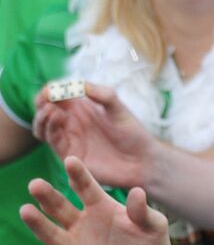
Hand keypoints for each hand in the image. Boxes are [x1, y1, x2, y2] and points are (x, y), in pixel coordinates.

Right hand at [18, 156, 171, 244]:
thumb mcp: (153, 226)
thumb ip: (142, 211)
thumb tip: (138, 191)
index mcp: (102, 208)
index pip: (87, 189)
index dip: (79, 175)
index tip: (70, 159)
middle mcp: (84, 225)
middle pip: (61, 208)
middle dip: (48, 197)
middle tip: (35, 184)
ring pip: (51, 234)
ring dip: (38, 223)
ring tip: (25, 210)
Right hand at [33, 82, 156, 189]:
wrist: (141, 161)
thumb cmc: (133, 133)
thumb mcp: (119, 109)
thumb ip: (103, 95)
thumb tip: (80, 84)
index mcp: (82, 107)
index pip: (58, 95)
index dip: (51, 90)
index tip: (52, 89)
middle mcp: (72, 121)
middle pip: (45, 109)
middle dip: (42, 102)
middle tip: (47, 98)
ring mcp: (69, 137)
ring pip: (43, 125)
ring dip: (42, 116)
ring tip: (51, 109)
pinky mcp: (69, 153)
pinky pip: (52, 140)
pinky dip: (49, 128)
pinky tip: (57, 119)